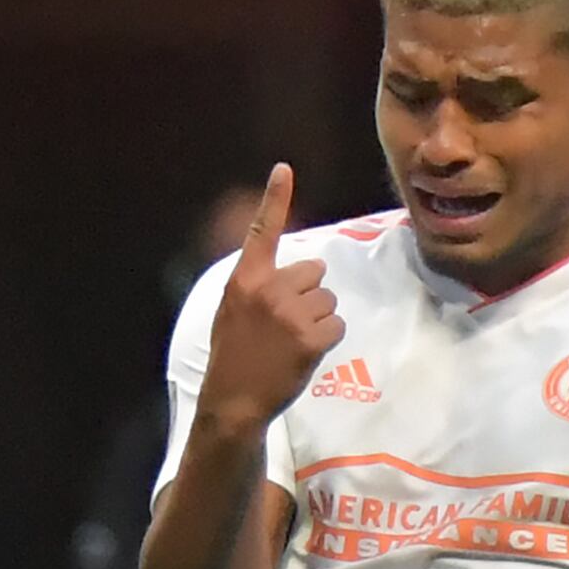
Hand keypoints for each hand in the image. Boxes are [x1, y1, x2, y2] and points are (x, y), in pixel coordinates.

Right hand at [195, 162, 344, 438]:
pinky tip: (305, 352)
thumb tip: (294, 270)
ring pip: (328, 299)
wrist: (233, 400)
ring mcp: (290, 314)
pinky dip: (327, 338)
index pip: (261, 231)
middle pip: (314, 271)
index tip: (284, 169)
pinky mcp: (310, 338)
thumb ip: (257, 284)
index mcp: (245, 279)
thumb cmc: (233, 355)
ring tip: (293, 339)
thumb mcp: (232, 310)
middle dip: (309, 293)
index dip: (274, 199)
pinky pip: (336, 324)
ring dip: (319, 317)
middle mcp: (268, 289)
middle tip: (288, 321)